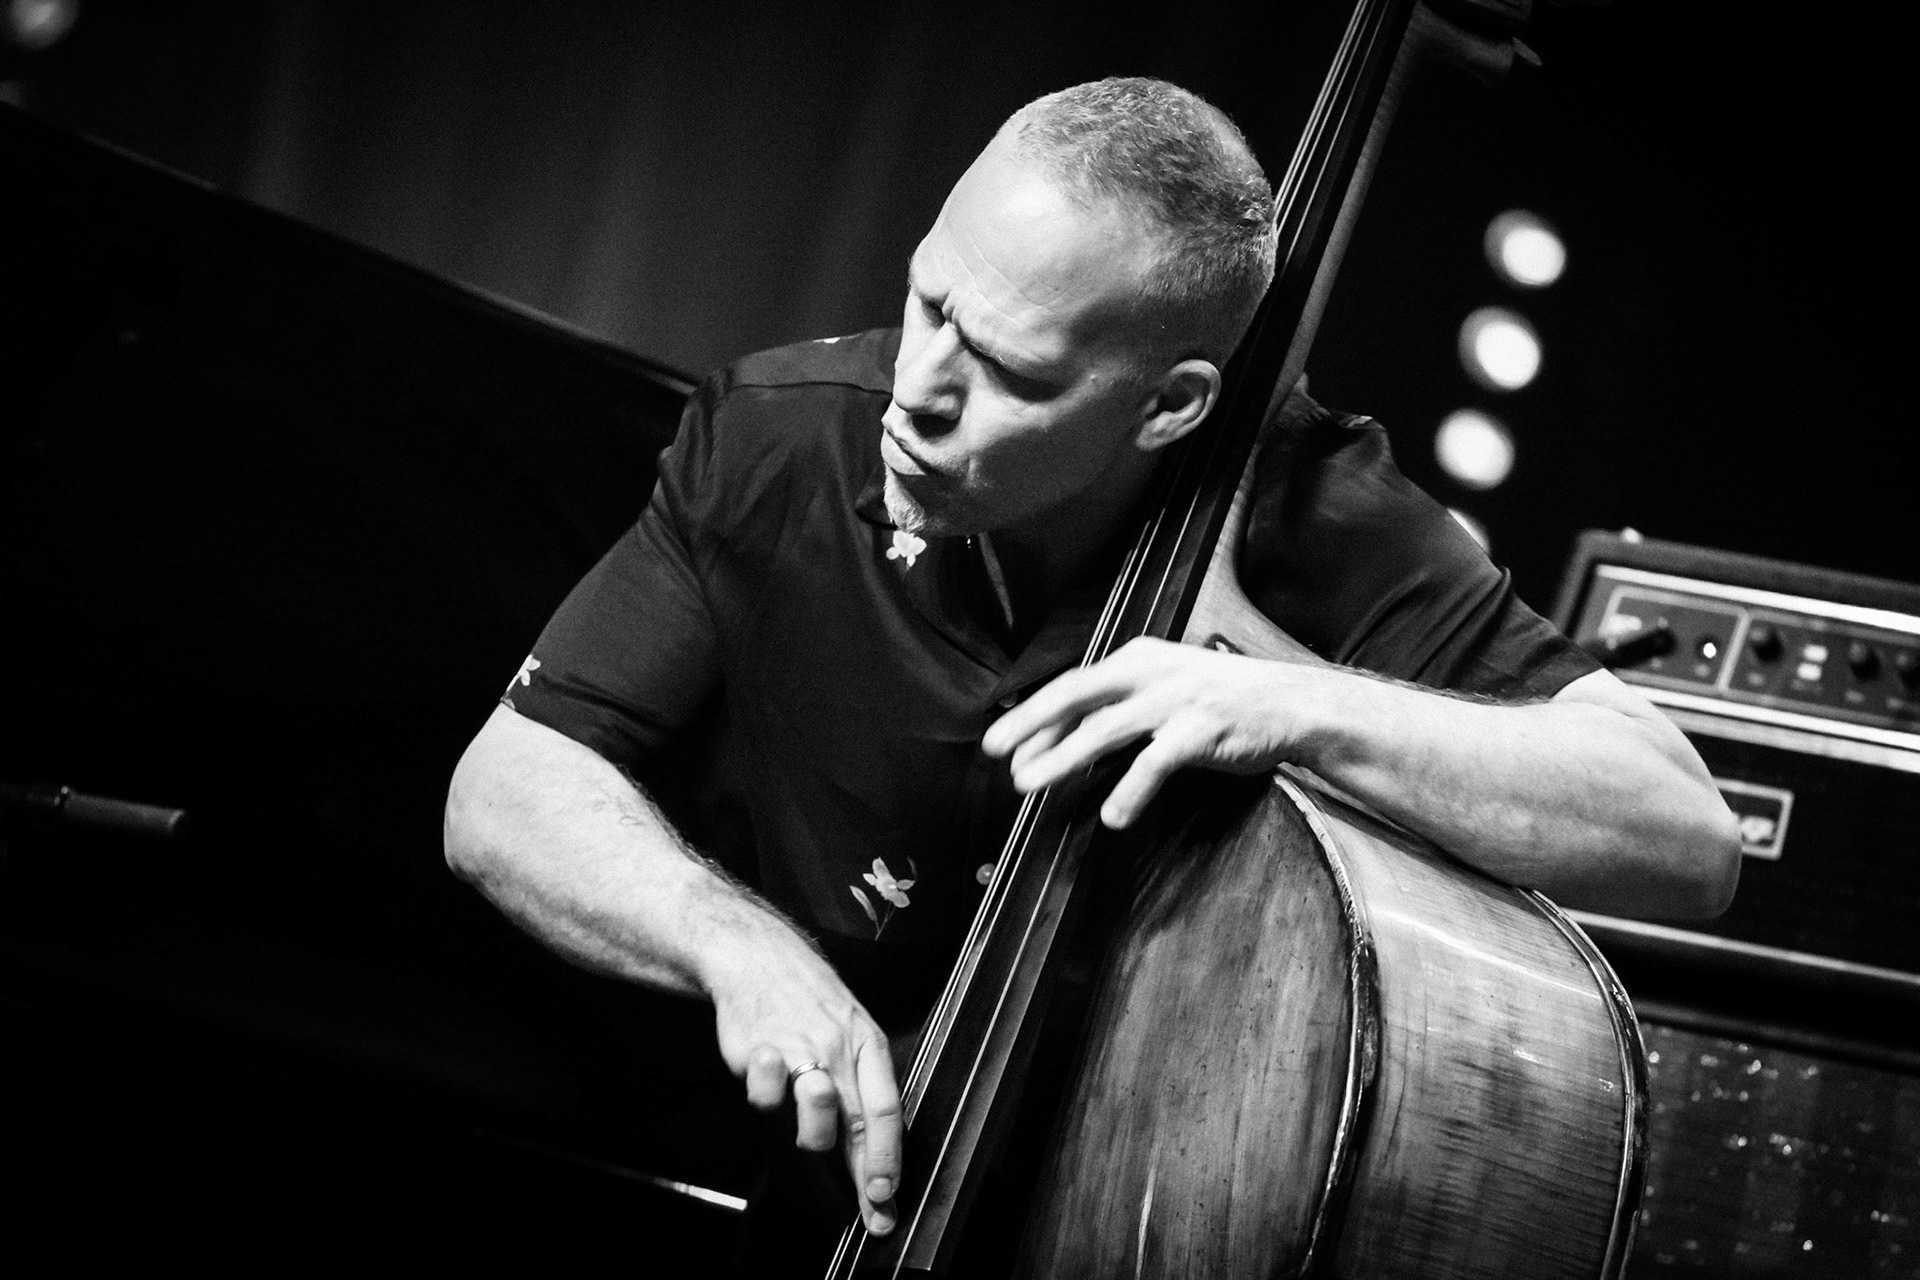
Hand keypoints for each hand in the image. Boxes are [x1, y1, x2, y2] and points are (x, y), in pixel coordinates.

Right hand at [707, 930, 902, 1235]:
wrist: (758, 957)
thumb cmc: (808, 1000)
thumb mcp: (850, 1030)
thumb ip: (859, 1084)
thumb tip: (873, 1146)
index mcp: (867, 1044)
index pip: (887, 1109)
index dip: (889, 1158)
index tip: (888, 1196)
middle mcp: (839, 1048)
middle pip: (859, 1121)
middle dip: (867, 1176)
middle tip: (872, 1214)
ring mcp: (801, 1047)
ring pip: (818, 1107)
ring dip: (814, 1132)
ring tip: (804, 1130)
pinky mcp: (761, 1050)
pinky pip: (766, 1092)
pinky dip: (766, 1097)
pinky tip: (764, 1079)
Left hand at [981, 636, 1305, 827]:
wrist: (1291, 703)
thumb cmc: (1222, 700)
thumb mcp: (1165, 688)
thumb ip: (1120, 706)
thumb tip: (1063, 738)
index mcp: (1137, 658)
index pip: (1073, 686)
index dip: (1033, 714)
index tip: (1003, 741)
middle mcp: (1150, 672)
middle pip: (1075, 696)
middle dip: (1030, 723)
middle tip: (995, 751)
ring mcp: (1175, 699)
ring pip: (1104, 729)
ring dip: (1061, 758)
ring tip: (1029, 783)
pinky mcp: (1201, 729)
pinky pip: (1156, 762)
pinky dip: (1131, 789)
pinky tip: (1114, 815)